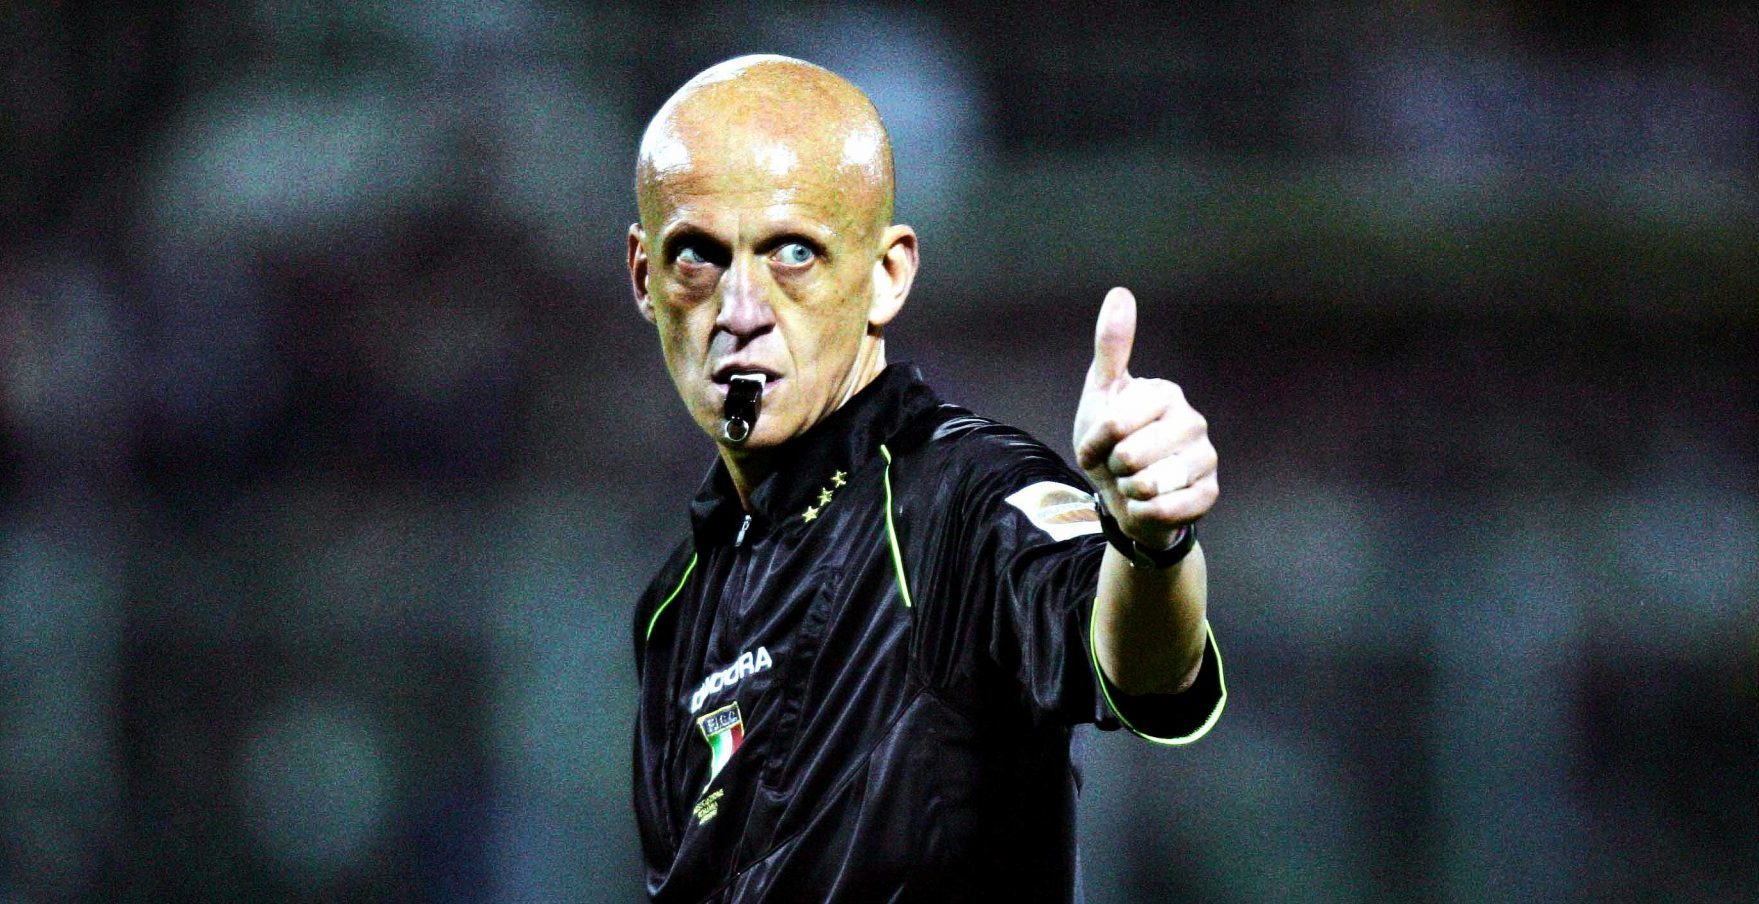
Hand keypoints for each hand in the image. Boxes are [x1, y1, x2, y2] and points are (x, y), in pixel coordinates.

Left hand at [1073, 287, 1217, 549]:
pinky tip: (1147, 504)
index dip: (1096, 441)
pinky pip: (1166, 509)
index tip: (1099, 442)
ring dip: (1128, 491)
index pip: (1117, 423)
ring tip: (1134, 483)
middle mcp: (1194, 422)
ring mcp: (1206, 458)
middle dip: (1113, 468)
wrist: (1123, 496)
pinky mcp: (1209, 494)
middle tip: (1120, 465)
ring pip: (1149, 484)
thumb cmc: (1110, 441)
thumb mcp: (1101, 393)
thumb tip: (1120, 292)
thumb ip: (1112, 346)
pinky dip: (1145, 512)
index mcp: (1167, 394)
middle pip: (1131, 456)